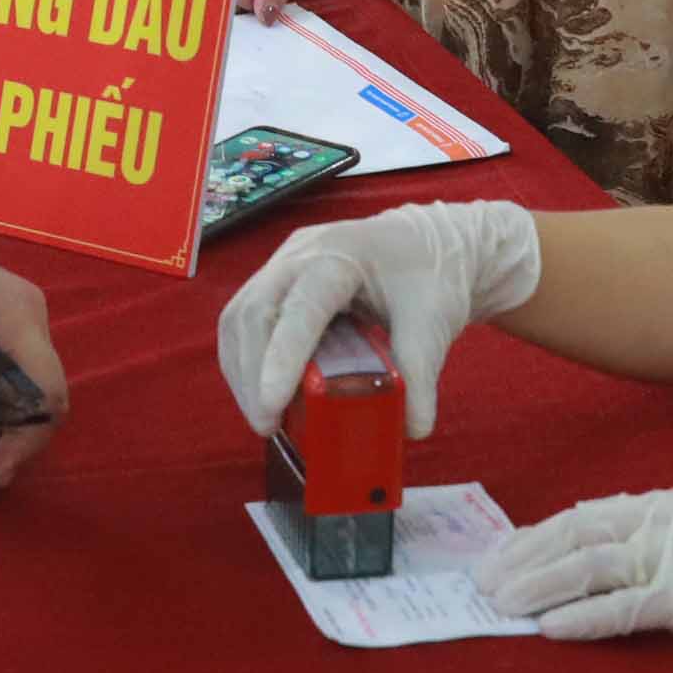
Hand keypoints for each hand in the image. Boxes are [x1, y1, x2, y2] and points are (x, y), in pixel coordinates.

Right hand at [215, 198, 541, 439]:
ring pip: (239, 318)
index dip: (282, 356)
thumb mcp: (432, 322)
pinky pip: (244, 322)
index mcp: (343, 255)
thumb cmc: (430, 276)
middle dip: (253, 374)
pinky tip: (262, 395)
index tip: (272, 405)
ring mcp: (283, 265)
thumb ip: (419, 373)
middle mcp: (301, 254)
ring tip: (265, 418)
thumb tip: (412, 427)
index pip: (303, 306)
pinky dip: (246, 362)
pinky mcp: (277, 282)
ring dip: (243, 372)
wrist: (429, 245)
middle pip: (256, 312)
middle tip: (267, 424)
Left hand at [479, 482, 672, 643]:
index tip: (500, 554)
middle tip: (482, 585)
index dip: (536, 537)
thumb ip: (672, 533)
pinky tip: (551, 629)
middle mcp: (660, 523)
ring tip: (500, 605)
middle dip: (523, 561)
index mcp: (664, 503)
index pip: (583, 516)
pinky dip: (584, 618)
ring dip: (538, 586)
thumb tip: (632, 558)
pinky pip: (626, 608)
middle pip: (573, 538)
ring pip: (588, 567)